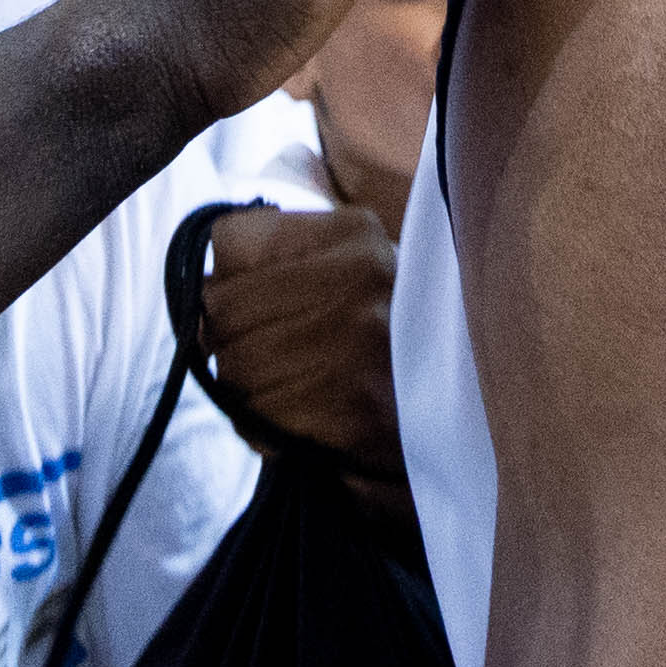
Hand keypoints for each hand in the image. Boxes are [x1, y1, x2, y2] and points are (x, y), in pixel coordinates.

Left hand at [191, 203, 405, 478]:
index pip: (230, 240)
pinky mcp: (352, 418)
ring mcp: (358, 350)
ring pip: (233, 370)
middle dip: (229, 340)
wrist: (467, 420)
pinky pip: (256, 422)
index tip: (251, 302)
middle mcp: (360, 281)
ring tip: (296, 391)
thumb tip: (197, 301)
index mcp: (356, 235)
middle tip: (272, 357)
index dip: (227, 279)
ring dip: (248, 391)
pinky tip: (304, 424)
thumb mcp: (350, 270)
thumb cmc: (389, 340)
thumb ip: (276, 259)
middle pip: (222, 309)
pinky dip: (265, 432)